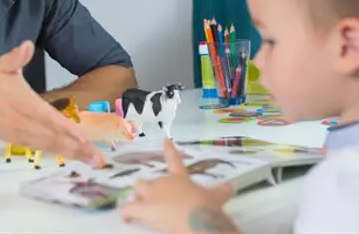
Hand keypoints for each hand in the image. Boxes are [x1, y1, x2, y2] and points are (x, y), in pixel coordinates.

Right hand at [0, 40, 104, 166]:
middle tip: (98, 157)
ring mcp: (22, 134)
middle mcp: (26, 123)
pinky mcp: (18, 140)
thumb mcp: (1, 66)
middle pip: (55, 138)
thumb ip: (16, 57)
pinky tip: (72, 155)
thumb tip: (27, 45)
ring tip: (91, 159)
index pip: (50, 119)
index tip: (84, 138)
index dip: (68, 130)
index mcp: (25, 104)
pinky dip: (57, 152)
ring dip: (71, 153)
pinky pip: (41, 148)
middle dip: (77, 148)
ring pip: (50, 146)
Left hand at [120, 139, 238, 233]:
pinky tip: (125, 219)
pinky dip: (126, 214)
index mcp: (180, 179)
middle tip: (152, 200)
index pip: (174, 160)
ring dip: (135, 198)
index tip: (165, 140)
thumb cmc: (206, 207)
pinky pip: (128, 209)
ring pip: (137, 190)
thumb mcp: (216, 198)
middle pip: (148, 181)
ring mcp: (152, 195)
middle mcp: (164, 183)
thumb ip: (222, 191)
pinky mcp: (143, 209)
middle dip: (147, 190)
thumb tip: (232, 186)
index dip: (169, 150)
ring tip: (136, 207)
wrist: (196, 219)